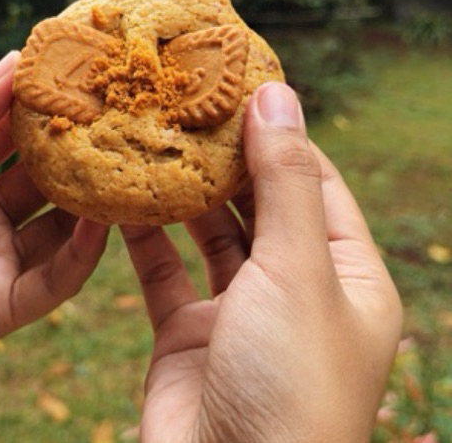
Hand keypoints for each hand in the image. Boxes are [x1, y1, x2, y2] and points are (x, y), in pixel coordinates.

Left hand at [0, 52, 107, 424]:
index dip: (37, 111)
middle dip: (74, 153)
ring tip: (120, 167)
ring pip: (58, 229)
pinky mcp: (1, 308)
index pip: (7, 139)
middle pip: (41, 181)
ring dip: (88, 203)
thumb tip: (11, 65)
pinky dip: (80, 255)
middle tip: (113, 119)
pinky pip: (53, 281)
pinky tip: (99, 224)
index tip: (72, 78)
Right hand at [122, 82, 401, 442]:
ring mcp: (239, 310)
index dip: (280, 132)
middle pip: (260, 203)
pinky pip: (165, 269)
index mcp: (346, 275)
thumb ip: (284, 181)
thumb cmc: (288, 384)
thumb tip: (277, 95)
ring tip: (155, 140)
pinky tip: (124, 198)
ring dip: (184, 193)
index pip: (315, 181)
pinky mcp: (189, 331)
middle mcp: (296, 289)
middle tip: (187, 106)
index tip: (240, 86)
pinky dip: (145, 236)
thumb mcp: (298, 269)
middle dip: (226, 157)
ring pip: (210, 233)